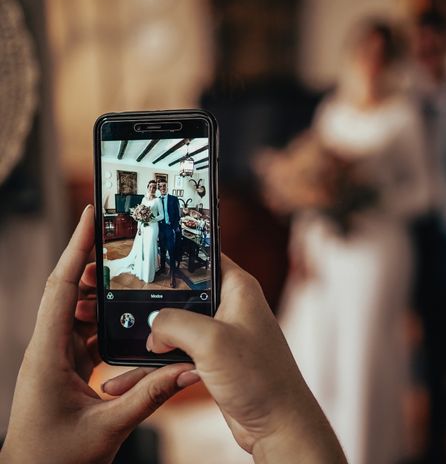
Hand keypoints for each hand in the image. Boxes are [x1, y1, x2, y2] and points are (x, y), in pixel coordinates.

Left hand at [0, 206, 198, 463]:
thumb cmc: (54, 460)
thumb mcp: (109, 428)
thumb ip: (151, 395)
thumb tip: (188, 370)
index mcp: (48, 355)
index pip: (62, 287)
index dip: (77, 248)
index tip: (90, 216)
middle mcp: (49, 349)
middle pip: (72, 291)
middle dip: (96, 261)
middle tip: (123, 238)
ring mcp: (57, 358)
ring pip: (83, 312)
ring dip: (105, 294)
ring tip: (133, 274)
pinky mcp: (67, 369)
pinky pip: (89, 334)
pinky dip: (110, 322)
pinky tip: (132, 321)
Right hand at [139, 254, 345, 463]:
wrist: (277, 423)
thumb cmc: (260, 378)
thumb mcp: (211, 340)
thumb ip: (173, 323)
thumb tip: (153, 330)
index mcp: (239, 287)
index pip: (204, 256)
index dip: (177, 257)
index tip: (147, 261)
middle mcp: (233, 306)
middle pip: (185, 292)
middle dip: (159, 304)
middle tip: (132, 313)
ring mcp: (223, 333)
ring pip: (179, 324)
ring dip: (158, 337)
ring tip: (133, 346)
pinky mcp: (215, 358)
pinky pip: (182, 350)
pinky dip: (164, 359)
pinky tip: (144, 371)